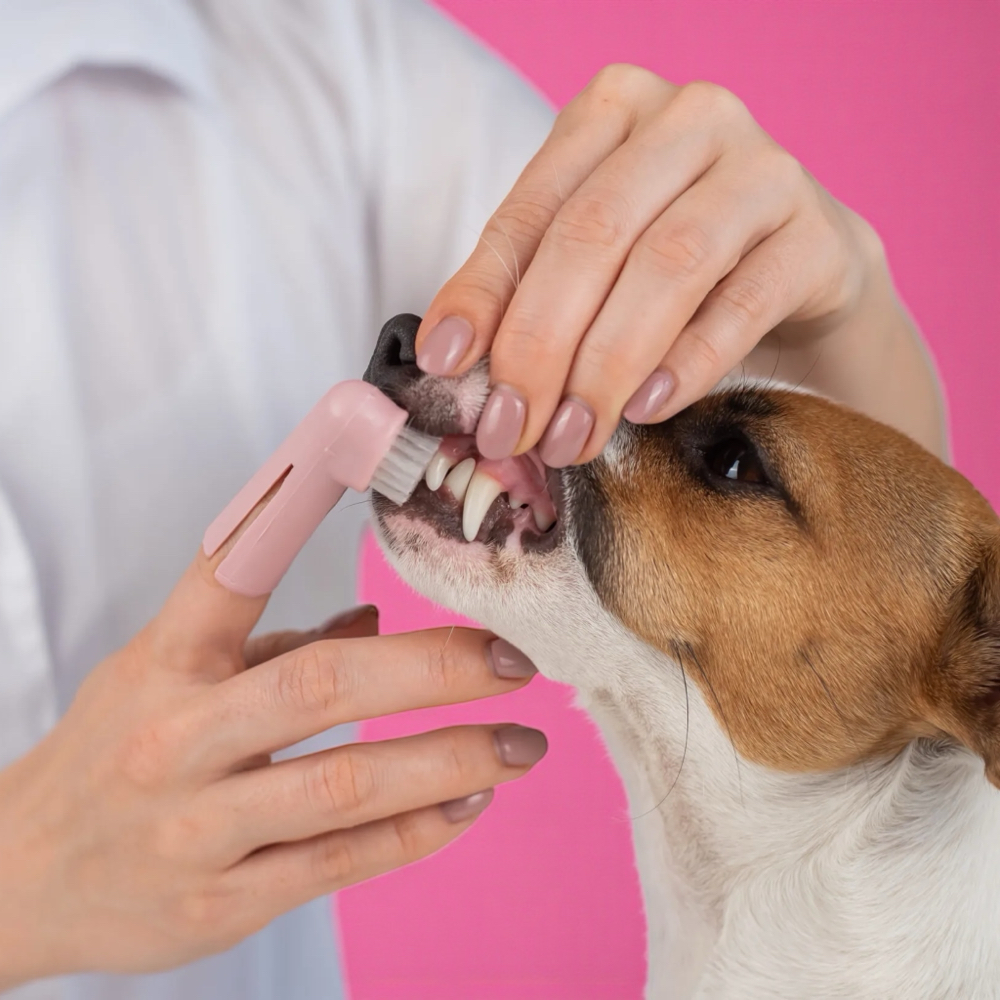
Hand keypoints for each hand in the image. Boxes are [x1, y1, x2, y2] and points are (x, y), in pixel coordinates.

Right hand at [0, 549, 543, 986]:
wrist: (19, 879)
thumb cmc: (112, 754)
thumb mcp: (168, 676)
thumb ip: (272, 645)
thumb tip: (375, 620)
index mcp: (166, 662)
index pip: (232, 569)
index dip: (292, 502)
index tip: (357, 441)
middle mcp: (179, 738)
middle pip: (320, 686)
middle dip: (432, 668)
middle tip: (514, 660)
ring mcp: (196, 828)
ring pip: (343, 785)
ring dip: (450, 758)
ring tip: (523, 744)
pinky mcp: (219, 904)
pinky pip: (336, 864)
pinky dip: (415, 831)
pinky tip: (472, 802)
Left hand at [415, 64, 945, 462]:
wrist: (802, 281)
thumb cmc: (679, 273)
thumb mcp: (593, 269)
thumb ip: (525, 294)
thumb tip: (447, 359)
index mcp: (613, 111)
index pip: (531, 211)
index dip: (482, 295)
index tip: (446, 367)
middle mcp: (690, 119)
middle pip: (593, 234)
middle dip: (540, 344)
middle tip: (511, 427)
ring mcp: (764, 170)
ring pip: (666, 265)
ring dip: (605, 365)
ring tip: (571, 437)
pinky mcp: (820, 237)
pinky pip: (744, 302)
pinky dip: (686, 363)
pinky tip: (645, 410)